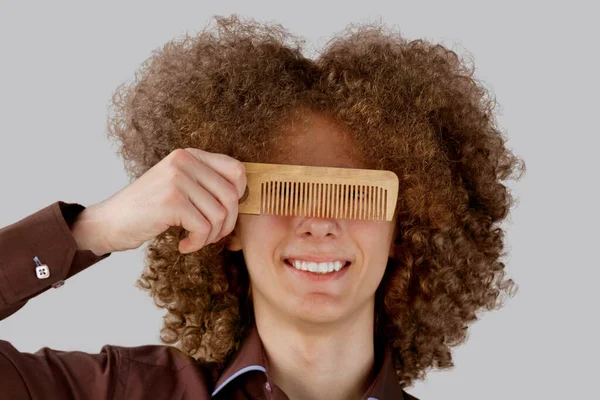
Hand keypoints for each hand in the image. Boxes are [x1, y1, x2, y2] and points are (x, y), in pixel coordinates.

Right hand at [81, 148, 246, 253]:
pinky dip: (197, 243)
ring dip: (211, 236)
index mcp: (189, 155)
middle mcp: (184, 162)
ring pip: (220, 215)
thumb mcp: (178, 185)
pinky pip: (204, 228)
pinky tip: (183, 246)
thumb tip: (243, 196)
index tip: (225, 213)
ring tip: (195, 240)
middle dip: (227, 223)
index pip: (237, 170)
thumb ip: (205, 183)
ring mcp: (177, 180)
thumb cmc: (148, 209)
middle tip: (210, 235)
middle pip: (232, 196)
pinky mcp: (171, 202)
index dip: (240, 195)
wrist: (109, 221)